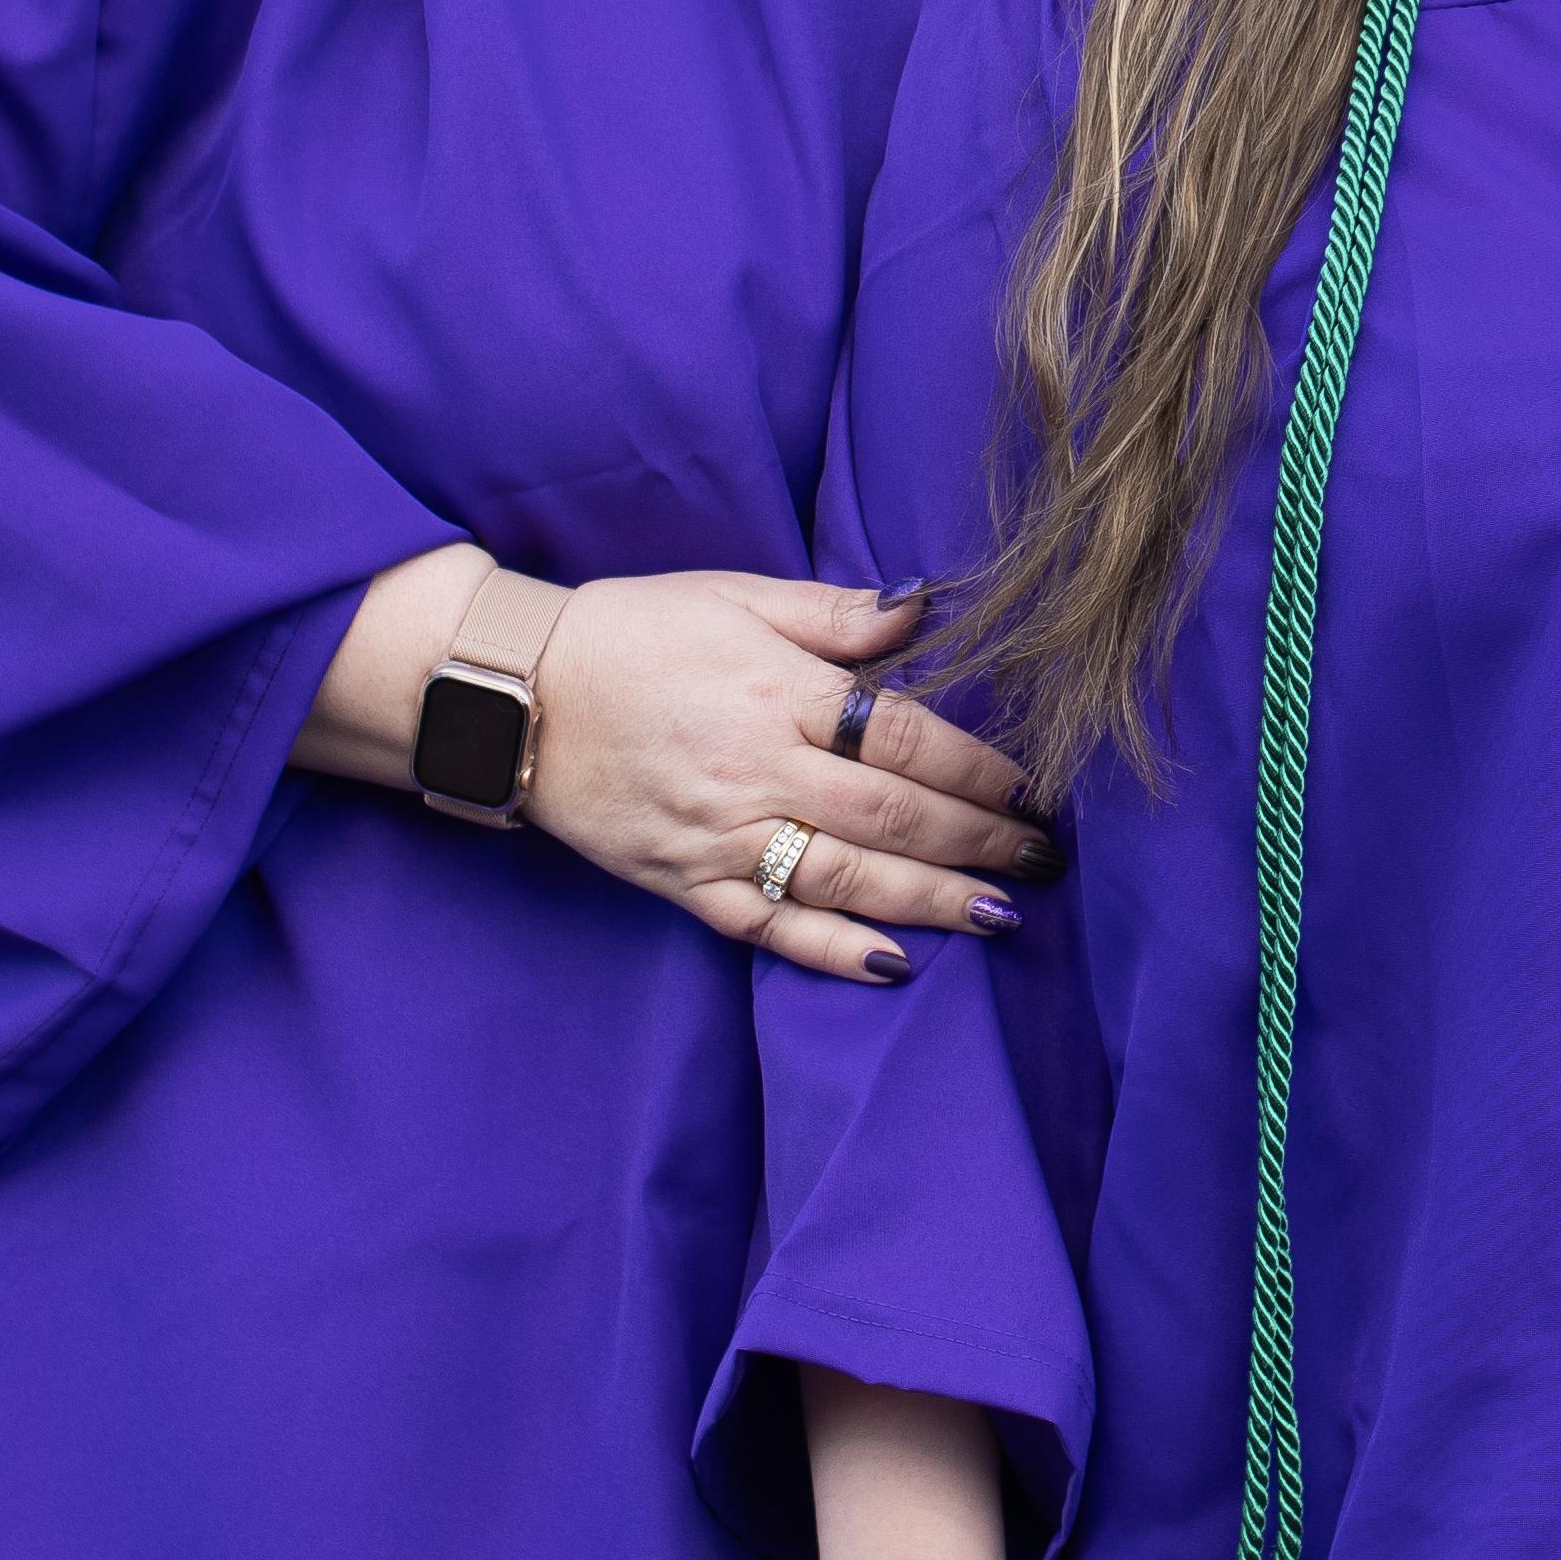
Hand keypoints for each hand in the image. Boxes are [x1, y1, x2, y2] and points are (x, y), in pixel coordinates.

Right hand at [525, 571, 1055, 984]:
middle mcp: (757, 769)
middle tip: (1046, 860)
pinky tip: (893, 963)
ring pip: (845, 878)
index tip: (1032, 789)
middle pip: (892, 816)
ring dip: (934, 901)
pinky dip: (832, 949)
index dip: (978, 769)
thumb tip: (925, 605)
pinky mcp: (682, 883)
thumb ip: (835, 614)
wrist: (514, 695)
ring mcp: (719, 834)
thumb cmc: (635, 632)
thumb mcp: (737, 595)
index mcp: (779, 691)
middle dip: (980, 841)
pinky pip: (768, 927)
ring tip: (1002, 916)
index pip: (905, 739)